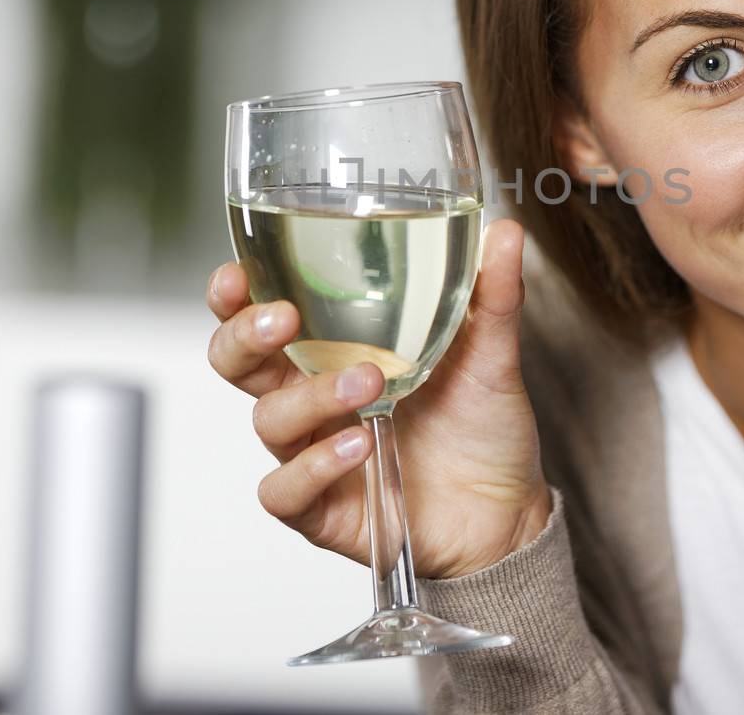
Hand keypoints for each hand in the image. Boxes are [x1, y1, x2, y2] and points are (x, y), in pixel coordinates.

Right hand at [206, 218, 552, 579]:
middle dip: (245, 336)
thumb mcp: (491, 354)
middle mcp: (311, 399)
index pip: (259, 315)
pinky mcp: (323, 510)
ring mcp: (312, 454)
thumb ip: (492, 295)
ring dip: (311, 397)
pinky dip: (315, 466)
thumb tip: (505, 231)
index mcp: (332, 351)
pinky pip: (287, 490)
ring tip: (368, 382)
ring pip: (268, 420)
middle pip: (236, 363)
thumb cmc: (483, 427)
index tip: (240, 273)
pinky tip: (357, 445)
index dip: (235, 294)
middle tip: (284, 319)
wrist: (508, 511)